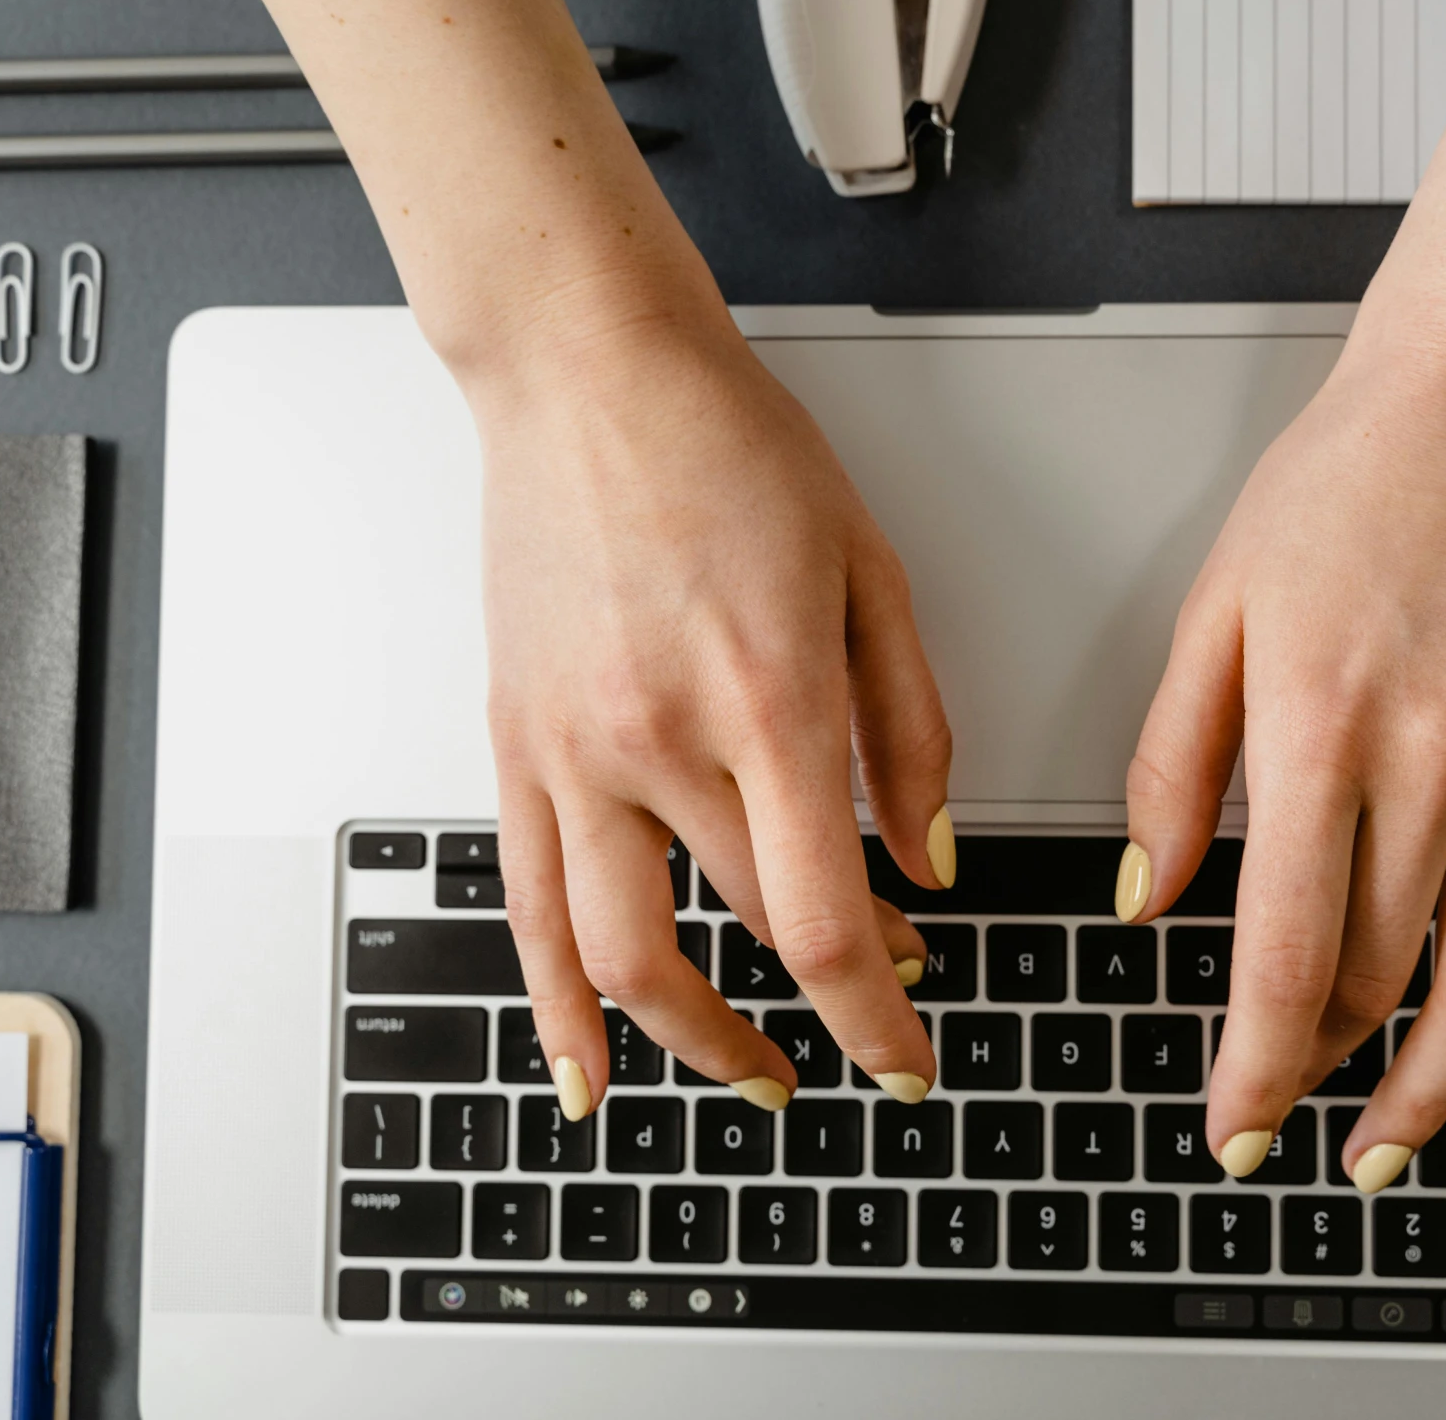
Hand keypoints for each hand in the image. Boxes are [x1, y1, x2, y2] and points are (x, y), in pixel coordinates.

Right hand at [468, 314, 954, 1120]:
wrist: (588, 372)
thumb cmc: (731, 448)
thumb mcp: (869, 574)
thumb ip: (910, 732)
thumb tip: (930, 859)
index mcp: (769, 698)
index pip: (826, 921)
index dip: (876, 1017)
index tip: (909, 1058)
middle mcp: (661, 739)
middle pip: (753, 928)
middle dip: (833, 990)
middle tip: (878, 997)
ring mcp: (574, 750)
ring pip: (626, 953)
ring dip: (697, 1037)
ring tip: (750, 1070)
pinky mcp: (515, 744)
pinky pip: (525, 908)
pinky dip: (555, 1007)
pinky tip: (585, 1074)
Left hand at [1117, 304, 1445, 1188]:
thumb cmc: (1348, 483)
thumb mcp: (1215, 612)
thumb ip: (1171, 767)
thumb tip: (1148, 897)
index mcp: (1324, 729)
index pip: (1282, 952)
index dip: (1251, 1063)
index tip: (1229, 1122)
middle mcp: (1439, 763)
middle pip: (1377, 976)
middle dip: (1315, 1072)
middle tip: (1277, 1116)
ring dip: (1436, 1087)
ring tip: (1389, 1145)